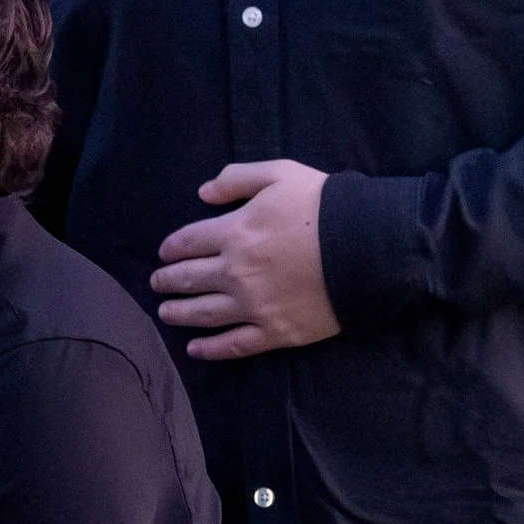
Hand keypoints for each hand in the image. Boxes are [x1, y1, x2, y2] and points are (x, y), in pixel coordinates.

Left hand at [152, 160, 339, 361]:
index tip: (163, 253)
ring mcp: (253, 306)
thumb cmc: (324, 205)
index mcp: (234, 232)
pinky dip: (210, 349)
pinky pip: (234, 345)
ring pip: (204, 314)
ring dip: (179, 314)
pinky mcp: (275, 332)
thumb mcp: (280, 174)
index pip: (188, 242)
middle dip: (168, 280)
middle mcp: (235, 272)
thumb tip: (203, 193)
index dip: (171, 247)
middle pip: (189, 279)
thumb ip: (237, 179)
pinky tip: (195, 349)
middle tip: (156, 283)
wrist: (367, 247)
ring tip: (165, 313)